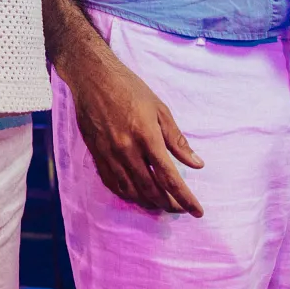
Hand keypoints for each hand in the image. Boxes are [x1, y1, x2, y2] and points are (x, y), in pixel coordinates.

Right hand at [60, 48, 204, 216]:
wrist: (92, 77)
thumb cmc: (129, 88)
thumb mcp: (160, 109)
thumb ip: (177, 139)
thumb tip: (197, 164)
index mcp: (147, 136)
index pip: (169, 176)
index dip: (185, 198)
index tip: (197, 211)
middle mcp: (127, 149)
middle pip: (151, 189)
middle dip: (168, 204)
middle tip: (180, 208)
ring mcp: (109, 153)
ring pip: (130, 190)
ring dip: (148, 202)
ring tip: (161, 203)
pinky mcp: (96, 153)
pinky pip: (112, 183)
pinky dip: (127, 193)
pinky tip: (136, 194)